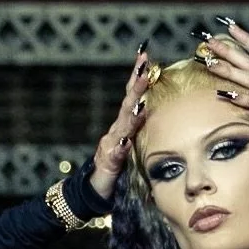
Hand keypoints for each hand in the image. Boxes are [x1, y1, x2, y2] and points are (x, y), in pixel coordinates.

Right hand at [90, 45, 153, 201]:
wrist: (94, 191)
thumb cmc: (116, 171)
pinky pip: (117, 151)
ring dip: (132, 106)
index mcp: (124, 127)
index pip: (132, 98)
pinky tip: (127, 136)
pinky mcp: (108, 161)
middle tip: (145, 65)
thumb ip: (140, 133)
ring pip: (123, 122)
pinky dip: (122, 143)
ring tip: (141, 94)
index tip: (146, 57)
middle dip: (136, 84)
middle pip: (127, 103)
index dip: (138, 78)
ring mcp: (111, 144)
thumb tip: (154, 114)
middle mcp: (116, 131)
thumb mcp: (132, 149)